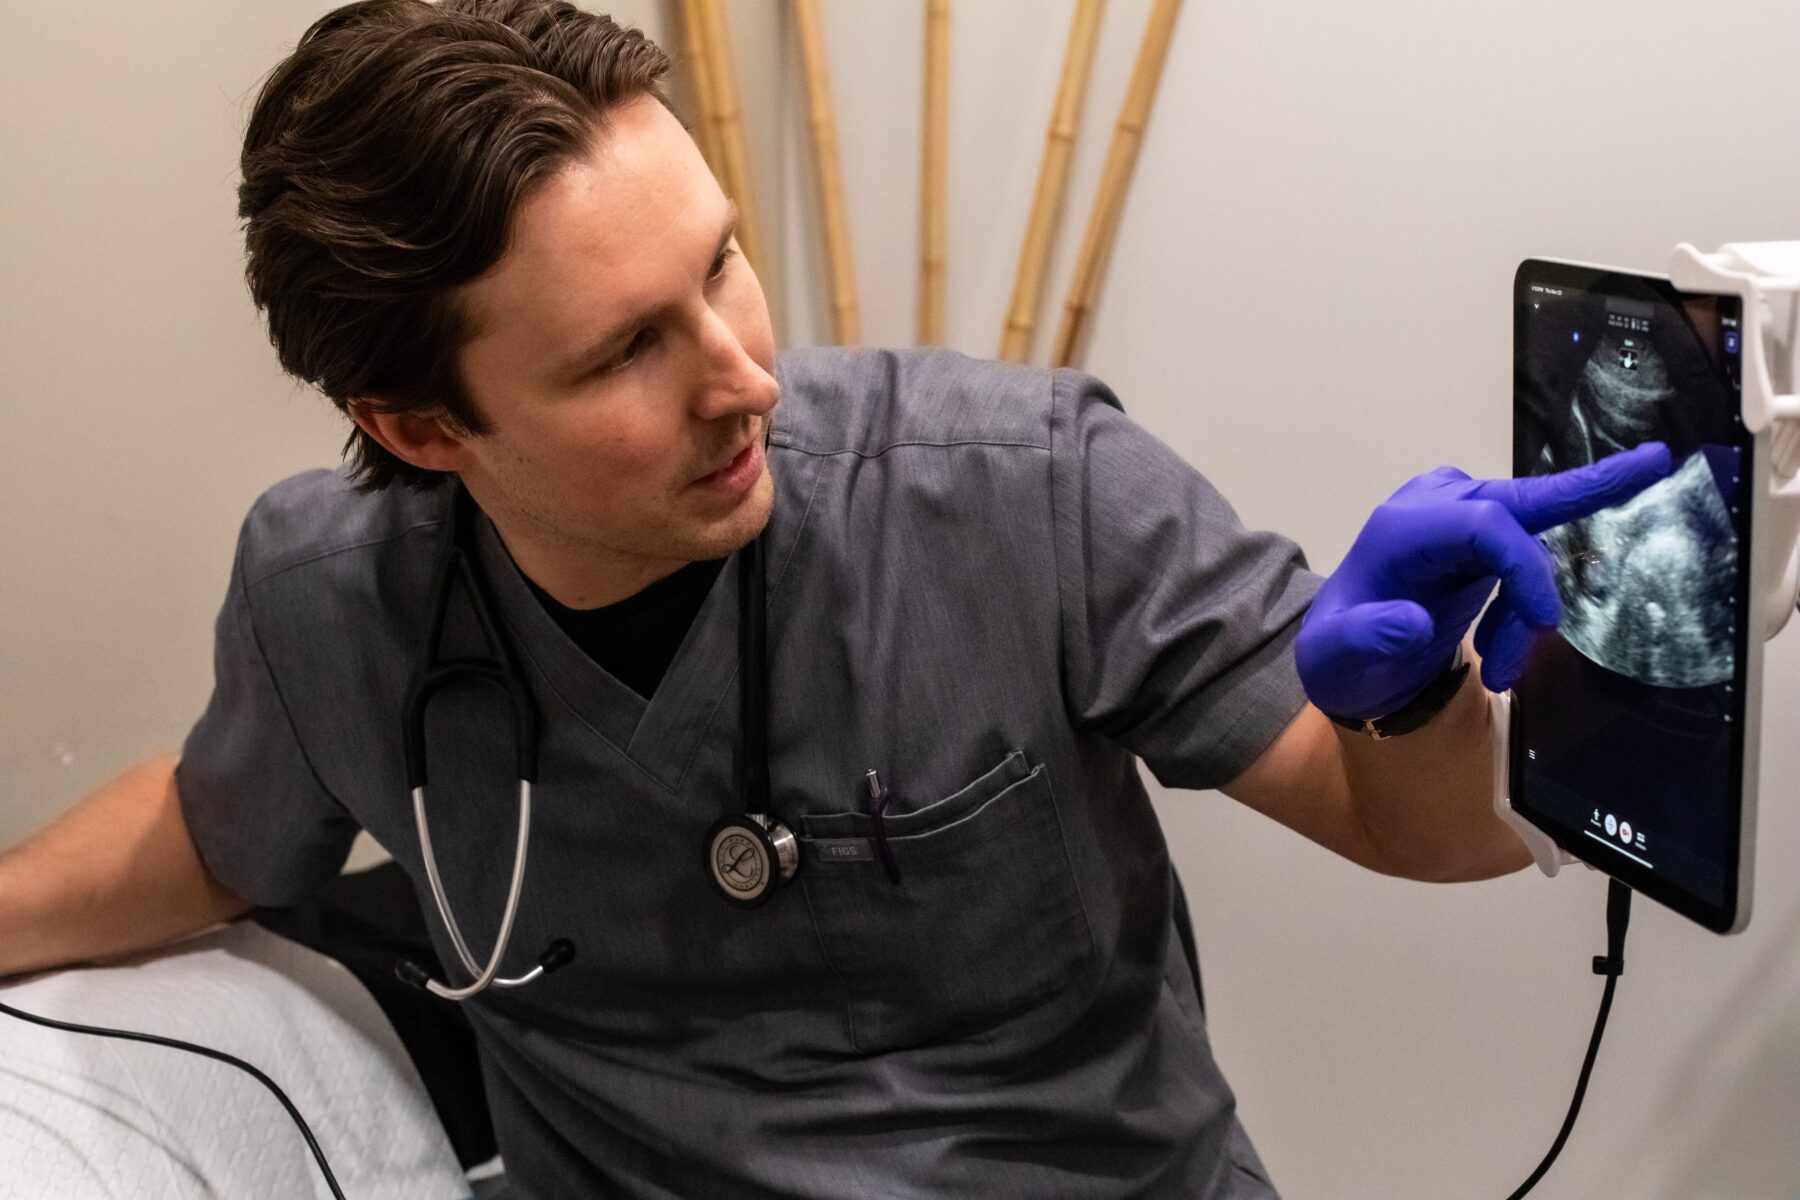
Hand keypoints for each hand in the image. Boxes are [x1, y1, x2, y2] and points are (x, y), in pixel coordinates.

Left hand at [1296, 443, 1673, 719]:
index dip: (1525, 567)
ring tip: (1501, 672)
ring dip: (1526, 612)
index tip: (1545, 622)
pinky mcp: (1475, 541)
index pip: (1485, 523)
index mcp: (1402, 528)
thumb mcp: (1333, 659)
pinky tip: (1500, 653)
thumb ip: (1365, 639)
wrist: (1338, 659)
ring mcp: (1457, 521)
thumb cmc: (1336, 657)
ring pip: (1527, 550)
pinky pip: (1523, 562)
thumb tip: (1409, 622)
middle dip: (1588, 488)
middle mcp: (1433, 511)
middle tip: (1656, 463)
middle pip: (1521, 499)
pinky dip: (1524, 608)